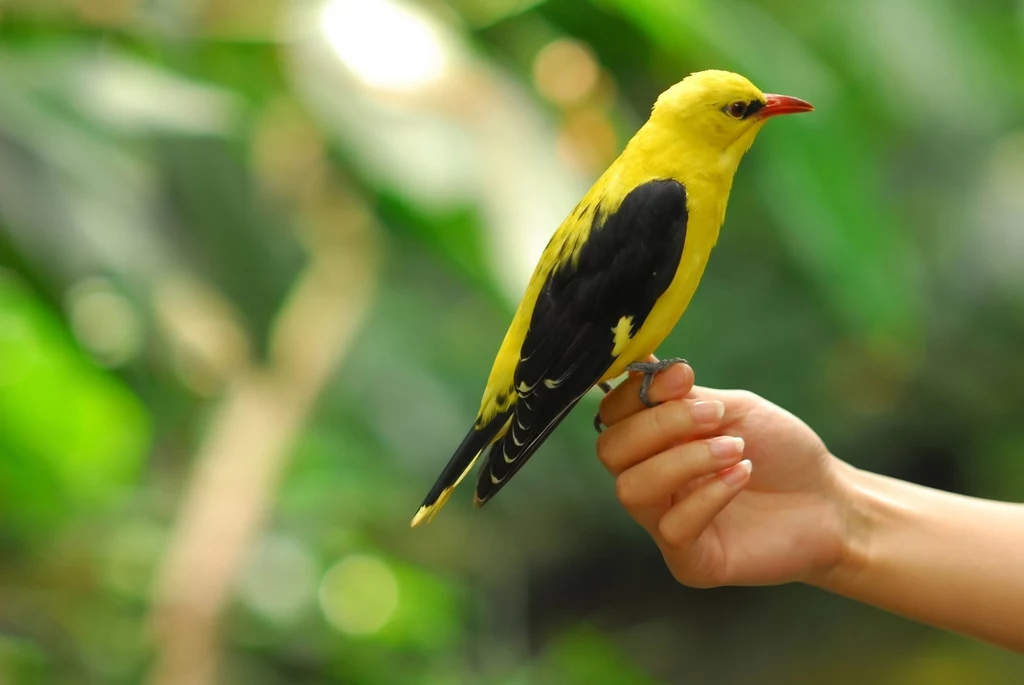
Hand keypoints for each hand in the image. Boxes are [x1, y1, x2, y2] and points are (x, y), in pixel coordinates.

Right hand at [596, 360, 852, 587]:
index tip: (683, 376)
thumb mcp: (732, 409)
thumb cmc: (779, 451)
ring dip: (684, 461)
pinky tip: (743, 476)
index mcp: (651, 442)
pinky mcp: (689, 561)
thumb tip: (644, 364)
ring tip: (735, 450)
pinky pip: (672, 528)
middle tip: (715, 416)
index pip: (611, 416)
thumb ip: (683, 395)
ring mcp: (663, 523)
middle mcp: (648, 480)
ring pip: (632, 490)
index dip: (636, 394)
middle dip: (659, 425)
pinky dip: (709, 494)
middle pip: (610, 451)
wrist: (830, 500)